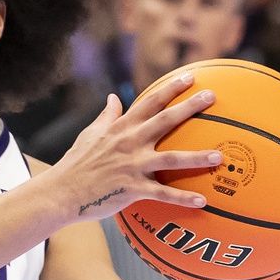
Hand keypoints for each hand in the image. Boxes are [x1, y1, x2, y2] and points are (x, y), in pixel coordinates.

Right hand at [50, 72, 224, 222]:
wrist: (60, 192)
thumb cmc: (75, 163)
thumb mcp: (89, 134)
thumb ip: (107, 116)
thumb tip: (114, 97)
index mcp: (120, 128)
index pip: (149, 103)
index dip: (170, 89)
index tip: (190, 77)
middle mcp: (129, 143)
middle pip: (165, 121)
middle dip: (190, 108)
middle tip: (212, 97)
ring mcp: (132, 166)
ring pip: (170, 159)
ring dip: (196, 158)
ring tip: (219, 156)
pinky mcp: (132, 190)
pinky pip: (162, 194)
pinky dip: (182, 198)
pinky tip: (202, 202)